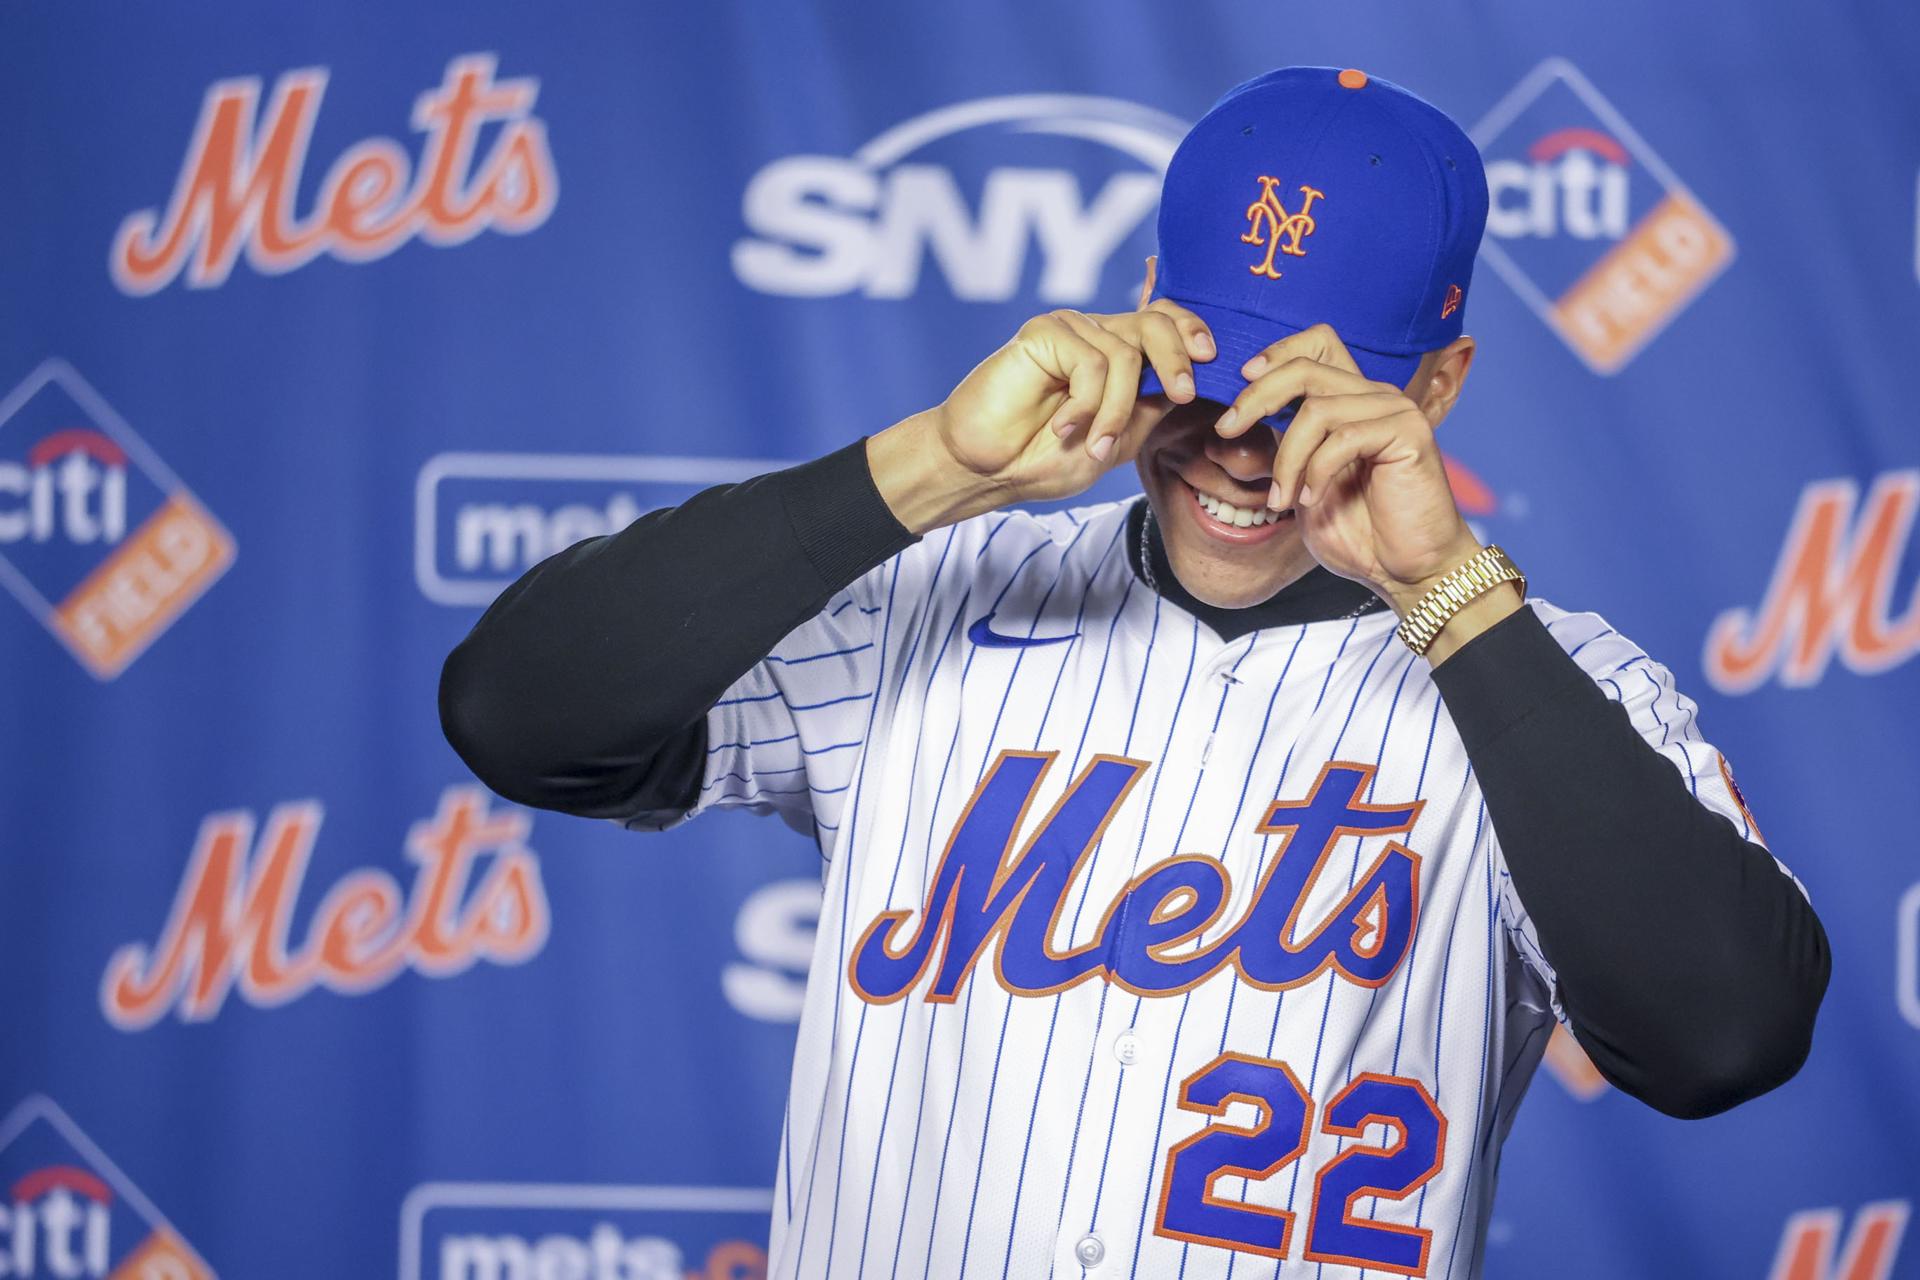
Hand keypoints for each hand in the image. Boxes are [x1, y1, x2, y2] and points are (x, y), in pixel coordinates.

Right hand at [870, 261, 1214, 532]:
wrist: (986, 468)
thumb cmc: (1043, 458)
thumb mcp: (1118, 440)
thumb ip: (1151, 408)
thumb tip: (1197, 380)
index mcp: (1117, 354)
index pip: (1165, 321)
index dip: (1192, 332)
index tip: (1210, 360)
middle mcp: (1096, 334)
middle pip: (1157, 323)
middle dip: (1177, 359)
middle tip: (1178, 394)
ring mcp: (1070, 330)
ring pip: (1127, 354)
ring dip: (1117, 410)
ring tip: (1094, 444)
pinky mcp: (1045, 333)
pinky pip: (1092, 362)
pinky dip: (1086, 404)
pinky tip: (1063, 426)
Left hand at [1211, 324, 1481, 612]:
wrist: (1407, 569)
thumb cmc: (1359, 532)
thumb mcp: (1303, 482)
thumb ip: (1284, 446)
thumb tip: (1236, 419)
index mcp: (1352, 400)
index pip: (1318, 343)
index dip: (1276, 353)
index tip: (1242, 379)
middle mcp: (1375, 396)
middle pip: (1305, 368)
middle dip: (1256, 397)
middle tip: (1226, 428)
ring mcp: (1394, 411)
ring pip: (1316, 411)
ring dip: (1286, 460)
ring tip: (1281, 499)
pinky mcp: (1408, 433)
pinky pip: (1342, 439)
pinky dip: (1316, 472)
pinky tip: (1312, 500)